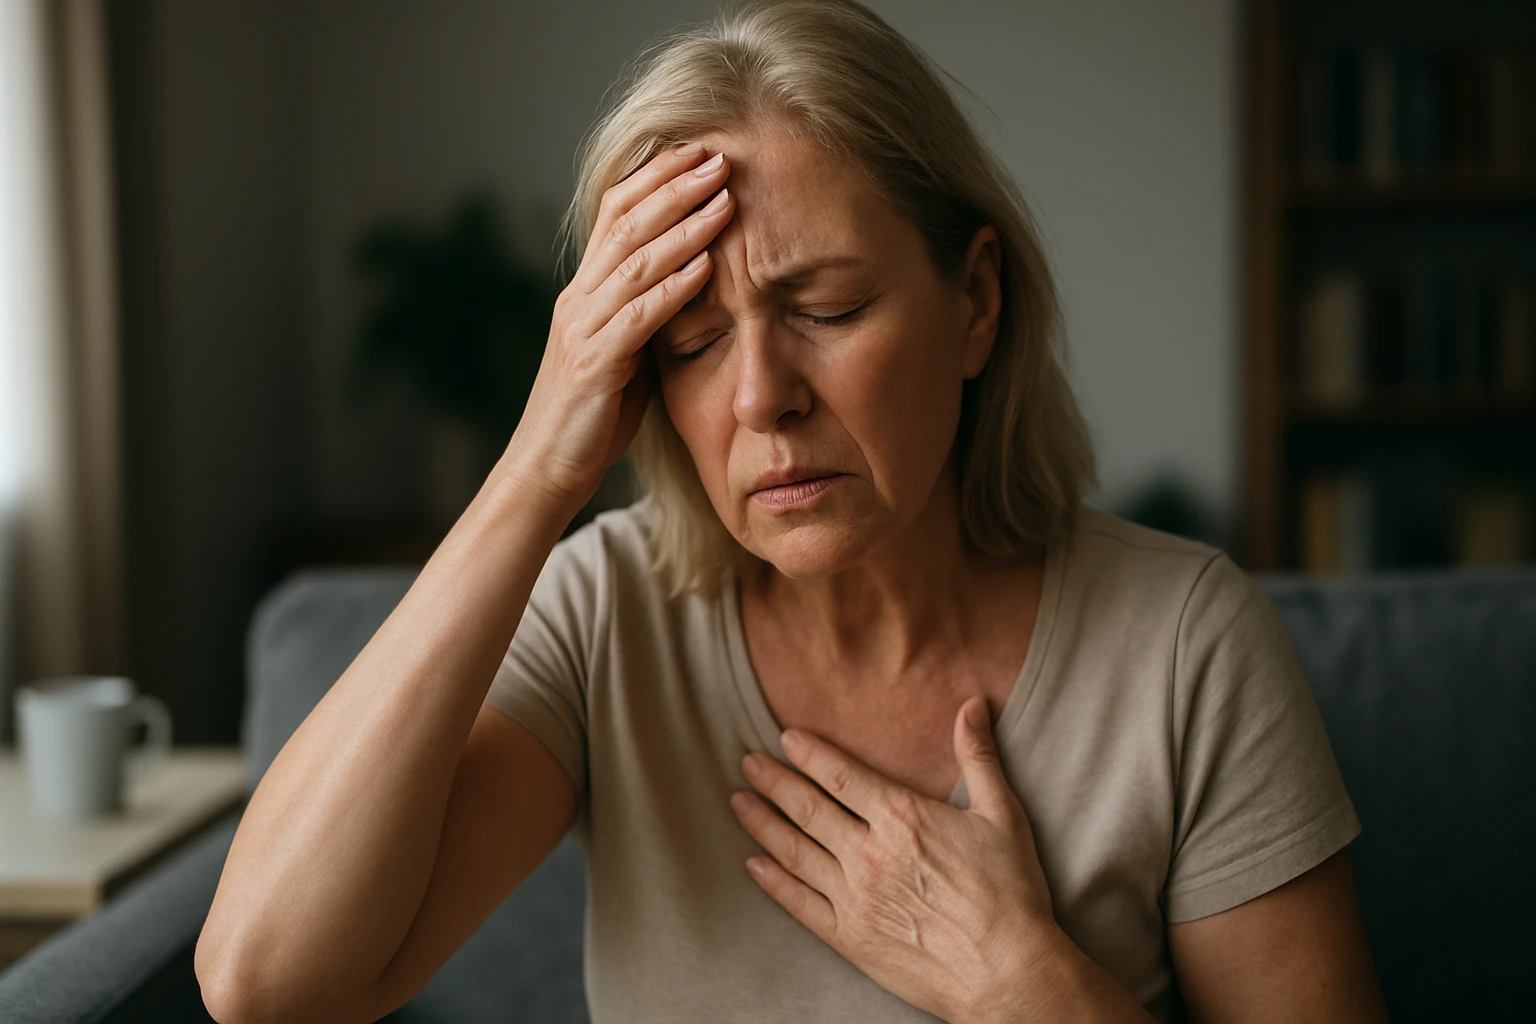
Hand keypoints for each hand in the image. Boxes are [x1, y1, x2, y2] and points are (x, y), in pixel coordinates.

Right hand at [507, 142, 734, 508]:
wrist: (546, 470)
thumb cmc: (592, 417)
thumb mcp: (626, 354)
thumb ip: (649, 315)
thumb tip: (695, 283)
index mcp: (586, 291)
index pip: (616, 213)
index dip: (656, 178)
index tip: (699, 153)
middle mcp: (579, 299)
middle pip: (626, 223)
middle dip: (675, 186)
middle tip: (719, 157)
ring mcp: (583, 329)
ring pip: (634, 262)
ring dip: (683, 227)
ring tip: (724, 199)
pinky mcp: (593, 364)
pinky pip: (637, 317)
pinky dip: (673, 288)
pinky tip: (706, 267)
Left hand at [730, 697, 1060, 1023]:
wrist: (1007, 972)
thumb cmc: (1010, 894)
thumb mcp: (1002, 815)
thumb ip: (979, 756)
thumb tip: (972, 705)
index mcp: (902, 817)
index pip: (840, 775)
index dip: (809, 754)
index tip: (785, 739)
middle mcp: (869, 853)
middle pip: (807, 808)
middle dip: (773, 781)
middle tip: (747, 762)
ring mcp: (854, 897)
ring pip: (794, 851)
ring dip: (762, 823)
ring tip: (739, 802)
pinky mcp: (849, 939)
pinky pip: (799, 904)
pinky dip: (773, 882)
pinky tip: (754, 865)